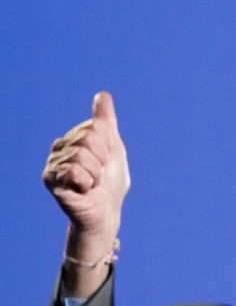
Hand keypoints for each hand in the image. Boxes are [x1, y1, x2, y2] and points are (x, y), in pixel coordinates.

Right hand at [43, 92, 130, 292]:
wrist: (107, 210)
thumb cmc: (110, 181)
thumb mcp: (114, 146)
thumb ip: (106, 121)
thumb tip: (102, 94)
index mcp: (73, 138)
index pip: (96, 126)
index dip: (108, 146)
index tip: (105, 160)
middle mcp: (58, 148)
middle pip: (89, 138)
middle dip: (102, 159)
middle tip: (98, 174)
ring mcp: (52, 164)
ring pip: (82, 154)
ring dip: (96, 172)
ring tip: (91, 183)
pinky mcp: (51, 180)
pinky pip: (74, 170)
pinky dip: (87, 182)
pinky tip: (82, 189)